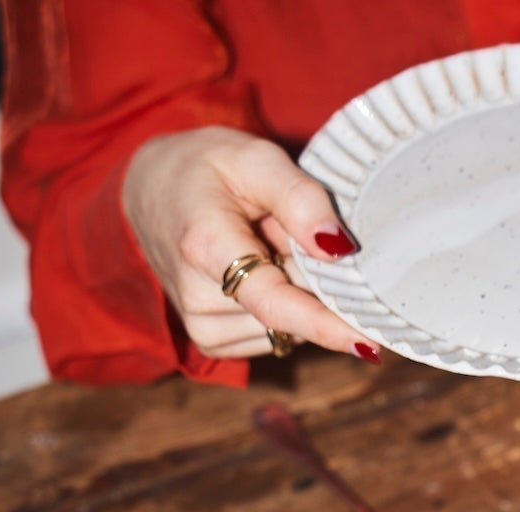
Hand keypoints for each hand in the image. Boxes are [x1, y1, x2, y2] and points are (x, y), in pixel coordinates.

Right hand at [122, 128, 380, 361]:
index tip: (369, 346)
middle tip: (289, 234)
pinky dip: (282, 308)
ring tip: (264, 247)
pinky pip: (274, 335)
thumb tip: (339, 248)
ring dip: (294, 292)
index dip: (325, 324)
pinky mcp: (211, 342)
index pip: (276, 303)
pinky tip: (259, 271)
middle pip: (292, 312)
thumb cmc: (205, 169)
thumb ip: (300, 197)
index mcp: (205, 247)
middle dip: (312, 281)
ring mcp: (202, 326)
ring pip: (287, 328)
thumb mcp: (253, 157)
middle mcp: (198, 299)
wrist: (150, 191)